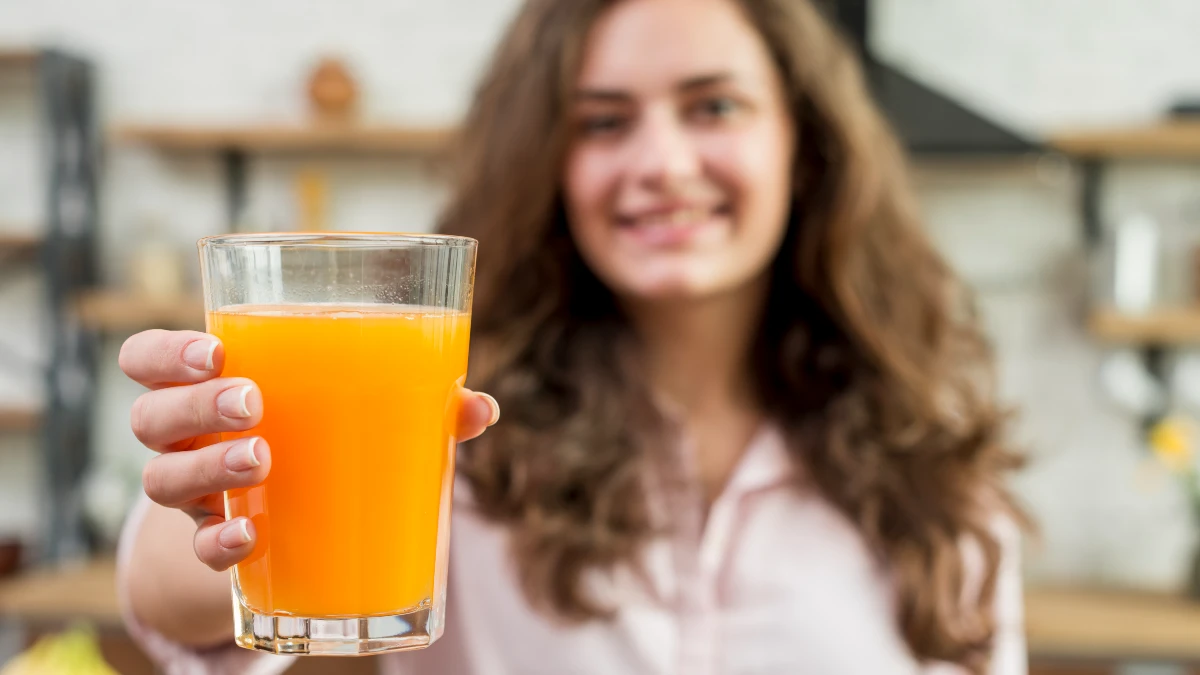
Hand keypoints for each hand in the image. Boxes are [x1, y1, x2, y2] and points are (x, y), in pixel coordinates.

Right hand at [119, 329, 498, 571]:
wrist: (293, 517)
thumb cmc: (327, 436)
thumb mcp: (363, 411)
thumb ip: (417, 402)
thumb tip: (482, 408)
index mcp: (212, 384)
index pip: (149, 358)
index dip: (165, 353)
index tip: (216, 351)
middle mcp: (188, 437)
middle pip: (151, 416)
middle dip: (195, 406)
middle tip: (253, 402)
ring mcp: (197, 493)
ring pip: (162, 480)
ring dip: (207, 469)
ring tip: (262, 461)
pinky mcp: (215, 542)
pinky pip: (198, 548)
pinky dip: (218, 544)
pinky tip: (251, 535)